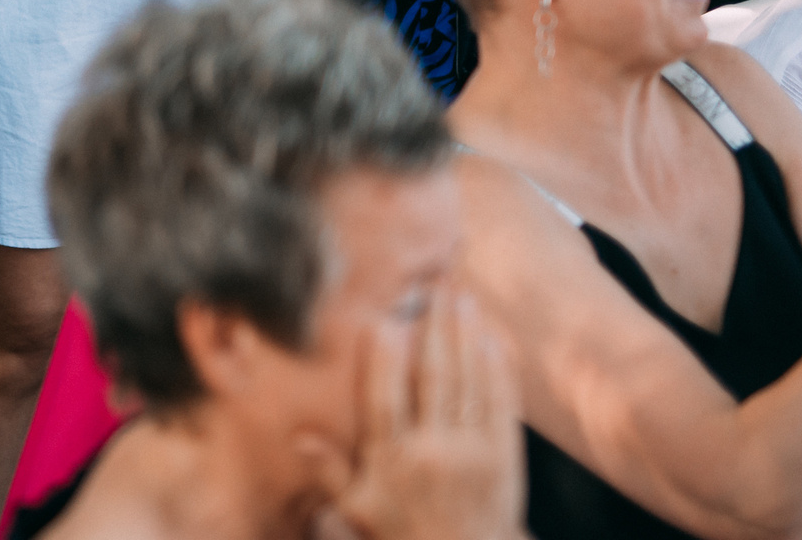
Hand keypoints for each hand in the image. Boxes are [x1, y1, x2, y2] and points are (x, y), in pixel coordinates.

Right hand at [297, 287, 524, 539]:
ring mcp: (473, 452)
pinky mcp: (504, 456)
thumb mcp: (358, 507)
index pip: (383, 400)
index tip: (382, 321)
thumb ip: (330, 470)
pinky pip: (501, 404)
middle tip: (436, 285)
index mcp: (392, 460)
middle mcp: (433, 451)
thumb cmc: (403, 531)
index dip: (383, 359)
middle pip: (433, 378)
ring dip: (466, 336)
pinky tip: (492, 339)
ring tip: (462, 298)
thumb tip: (298, 436)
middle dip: (435, 328)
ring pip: (469, 382)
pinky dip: (498, 370)